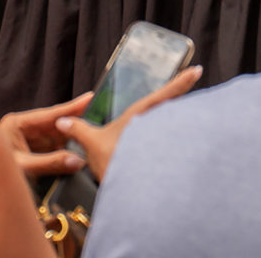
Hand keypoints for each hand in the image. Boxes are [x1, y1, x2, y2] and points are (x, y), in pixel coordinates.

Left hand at [0, 91, 92, 177]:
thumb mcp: (24, 167)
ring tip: (95, 135)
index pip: (49, 114)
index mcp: (17, 124)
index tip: (90, 98)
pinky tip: (82, 152)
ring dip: (74, 139)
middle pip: (56, 124)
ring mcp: (31, 142)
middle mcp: (25, 130)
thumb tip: (78, 161)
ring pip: (58, 138)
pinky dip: (68, 152)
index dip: (71, 108)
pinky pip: (56, 150)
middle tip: (100, 116)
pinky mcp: (35, 154)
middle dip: (76, 122)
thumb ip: (50, 163)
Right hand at [55, 65, 200, 180]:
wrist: (128, 190)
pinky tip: (172, 152)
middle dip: (184, 102)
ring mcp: (163, 142)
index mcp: (140, 115)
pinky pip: (173, 146)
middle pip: (176, 110)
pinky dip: (176, 145)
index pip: (166, 93)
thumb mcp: (92, 144)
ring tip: (186, 122)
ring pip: (177, 127)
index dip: (182, 81)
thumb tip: (62, 121)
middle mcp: (156, 126)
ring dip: (181, 124)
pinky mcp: (166, 158)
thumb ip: (78, 130)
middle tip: (193, 89)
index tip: (198, 70)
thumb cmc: (113, 162)